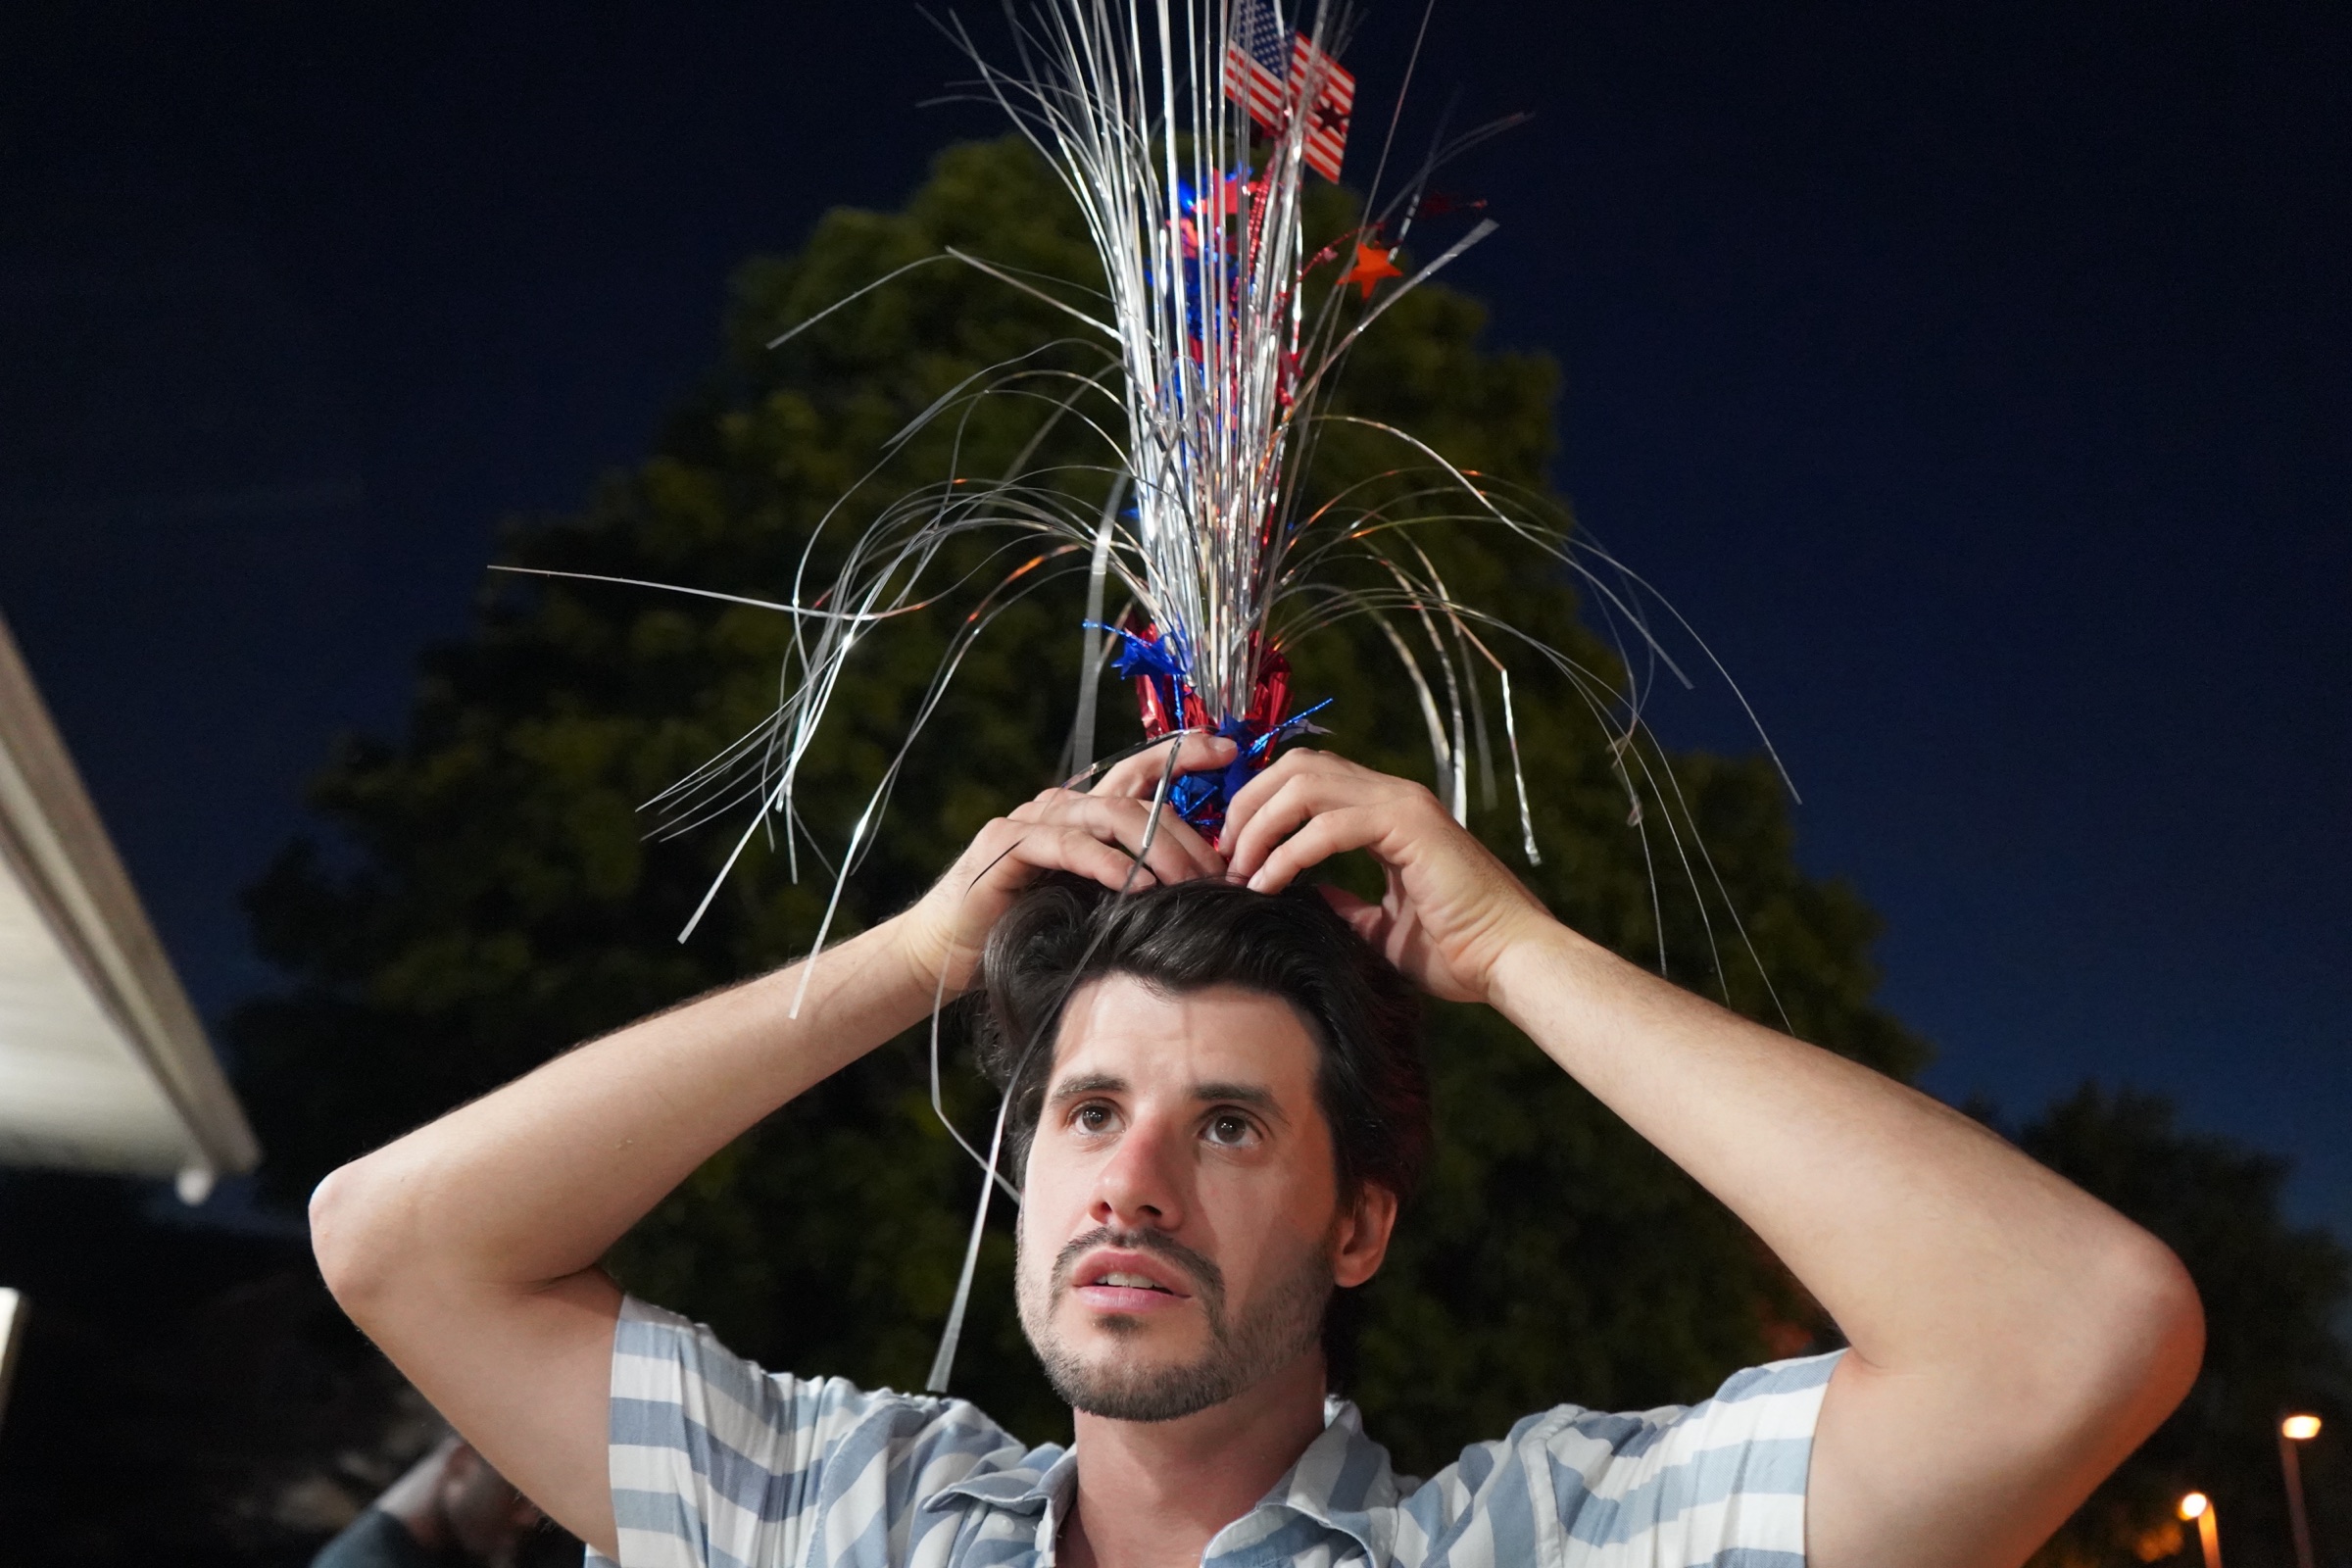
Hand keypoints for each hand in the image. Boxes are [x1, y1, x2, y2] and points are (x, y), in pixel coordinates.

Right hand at [890, 732, 1236, 994]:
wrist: (947, 953)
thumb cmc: (1026, 929)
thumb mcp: (1093, 904)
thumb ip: (1135, 883)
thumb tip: (1207, 889)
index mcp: (1083, 814)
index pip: (1141, 771)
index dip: (1185, 753)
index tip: (1231, 751)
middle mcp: (1059, 807)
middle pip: (1137, 799)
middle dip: (1187, 832)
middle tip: (1221, 870)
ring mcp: (1031, 821)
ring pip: (1108, 816)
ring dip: (1157, 848)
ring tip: (1189, 882)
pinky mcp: (1005, 845)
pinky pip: (1066, 845)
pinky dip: (1105, 863)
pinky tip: (1136, 885)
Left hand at [1219, 750, 1555, 1003]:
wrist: (1509, 961)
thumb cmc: (1458, 950)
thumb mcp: (1380, 926)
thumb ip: (1344, 903)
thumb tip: (1305, 893)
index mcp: (1387, 812)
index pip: (1307, 779)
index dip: (1260, 805)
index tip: (1233, 852)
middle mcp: (1393, 796)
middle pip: (1296, 766)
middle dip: (1248, 804)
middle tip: (1225, 855)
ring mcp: (1402, 805)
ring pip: (1305, 783)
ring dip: (1260, 824)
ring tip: (1241, 869)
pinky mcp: (1409, 826)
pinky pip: (1328, 825)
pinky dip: (1289, 852)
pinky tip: (1270, 883)